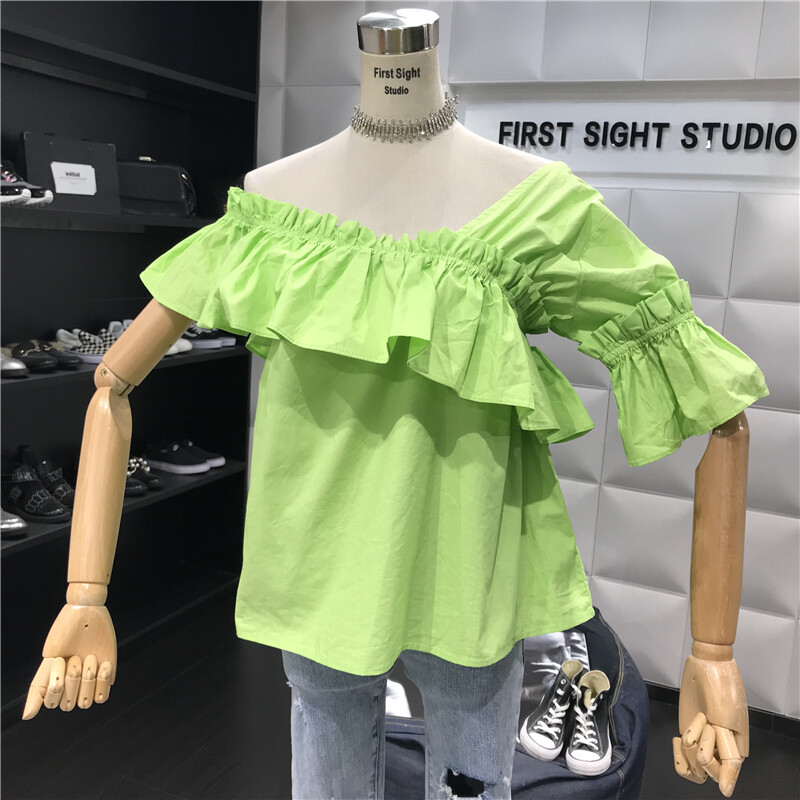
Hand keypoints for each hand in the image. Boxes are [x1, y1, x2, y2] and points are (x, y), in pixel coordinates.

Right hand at [23, 603, 116, 719]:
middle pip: (69, 705)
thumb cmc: (65, 633)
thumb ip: (37, 689)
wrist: (88, 614)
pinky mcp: (105, 677)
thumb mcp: (48, 660)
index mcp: (54, 684)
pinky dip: (103, 681)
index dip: (56, 685)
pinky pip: (103, 696)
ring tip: (89, 657)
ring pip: (85, 703)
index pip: (53, 704)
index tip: (59, 660)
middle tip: (76, 656)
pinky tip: (104, 664)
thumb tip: (27, 717)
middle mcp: (71, 686)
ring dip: (88, 680)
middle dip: (72, 679)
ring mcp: (89, 683)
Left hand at [673, 650, 748, 796]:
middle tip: (705, 720)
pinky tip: (678, 738)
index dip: (712, 755)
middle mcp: (720, 751)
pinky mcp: (688, 735)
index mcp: (737, 751)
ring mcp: (703, 743)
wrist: (706, 666)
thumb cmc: (723, 690)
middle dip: (700, 746)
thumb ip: (729, 759)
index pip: (723, 775)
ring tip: (696, 721)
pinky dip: (679, 752)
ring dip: (689, 746)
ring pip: (693, 769)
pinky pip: (682, 759)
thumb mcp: (729, 724)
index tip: (713, 727)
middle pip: (705, 773)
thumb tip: (725, 791)